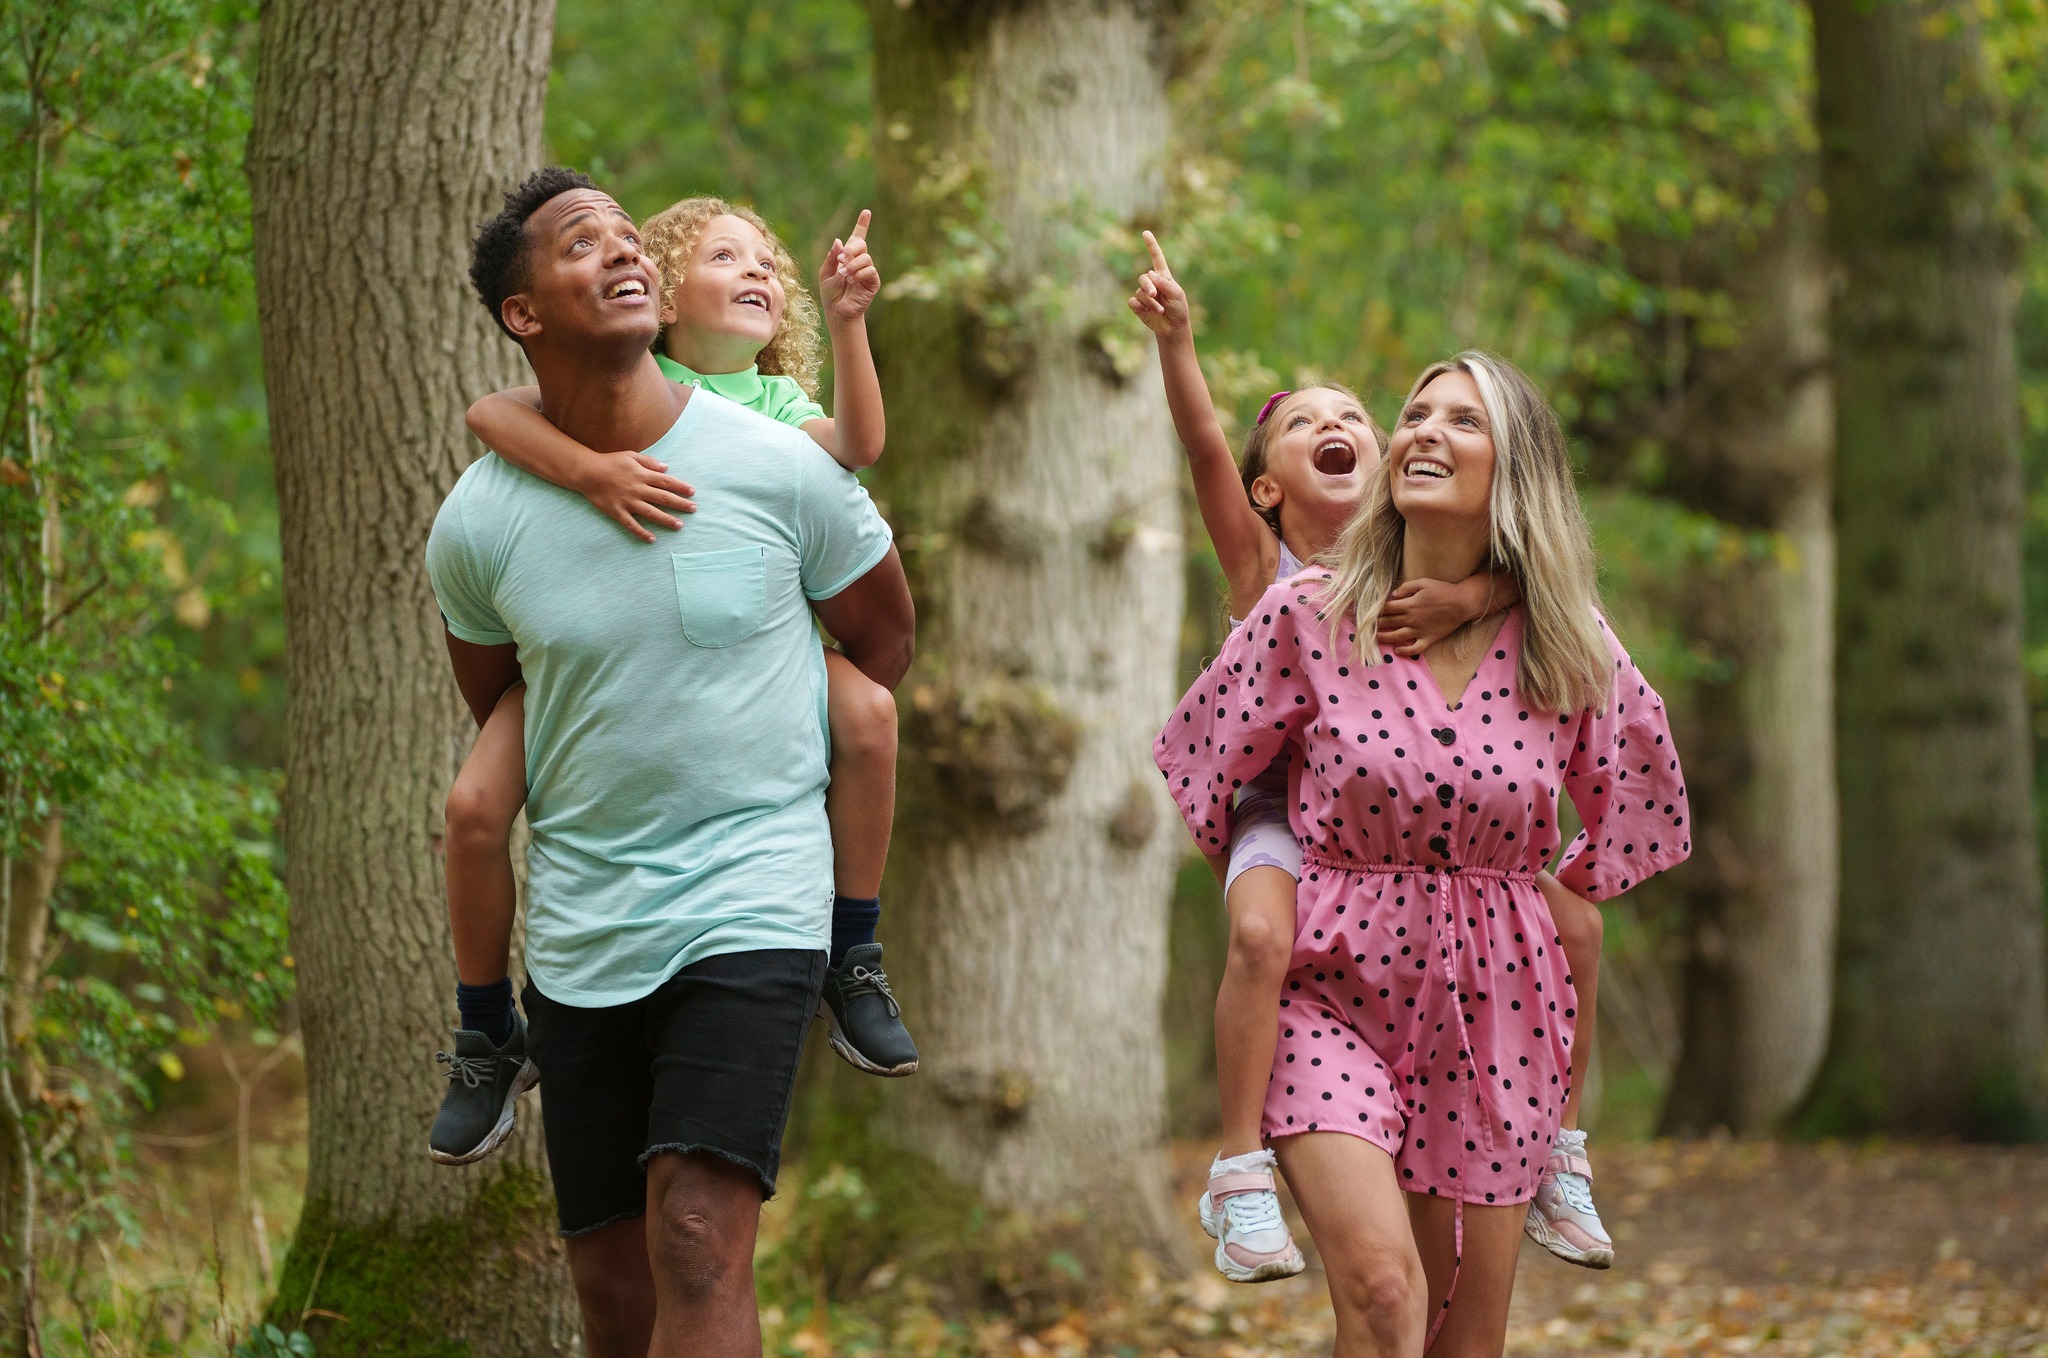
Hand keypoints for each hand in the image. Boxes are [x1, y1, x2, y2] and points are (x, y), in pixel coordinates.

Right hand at [578, 452, 696, 542]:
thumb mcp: (630, 455)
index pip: (666, 482)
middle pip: (663, 498)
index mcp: (641, 475)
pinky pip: (631, 525)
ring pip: (651, 513)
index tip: (692, 492)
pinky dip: (641, 532)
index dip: (681, 487)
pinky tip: (652, 539)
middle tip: (694, 509)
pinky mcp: (617, 512)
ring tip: (679, 525)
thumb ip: (649, 461)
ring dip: (666, 519)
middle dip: (680, 504)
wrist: (587, 471)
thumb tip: (667, 467)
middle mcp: (637, 489)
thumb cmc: (609, 462)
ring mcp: (627, 501)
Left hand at [819, 209, 879, 321]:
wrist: (837, 310)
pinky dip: (860, 273)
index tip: (866, 212)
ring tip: (844, 275)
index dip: (862, 224)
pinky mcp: (873, 282)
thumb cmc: (830, 292)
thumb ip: (831, 257)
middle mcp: (859, 261)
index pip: (857, 237)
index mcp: (847, 256)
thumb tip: (839, 241)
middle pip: (861, 244)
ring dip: (853, 264)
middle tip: (840, 260)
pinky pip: (870, 270)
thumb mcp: (825, 272)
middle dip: (850, 249)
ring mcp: (867, 271)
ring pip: (866, 257)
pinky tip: (852, 280)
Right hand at [1126, 230, 1190, 337]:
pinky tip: (1146, 312)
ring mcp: (1144, 294)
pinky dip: (1140, 307)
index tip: (1146, 233)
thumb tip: (1150, 274)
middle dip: (1148, 286)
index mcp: (1163, 277)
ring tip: (1159, 310)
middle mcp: (1152, 283)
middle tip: (1155, 295)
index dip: (1151, 246)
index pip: (1156, 258)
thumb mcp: (1178, 295)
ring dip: (1150, 302)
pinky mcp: (1138, 306)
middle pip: (1143, 278)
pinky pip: (1132, 302)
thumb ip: (1166, 284)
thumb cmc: (1179, 309)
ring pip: (1139, 292)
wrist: (1173, 327)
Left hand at [1377, 578, 1497, 655]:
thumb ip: (1406, 588)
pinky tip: (1397, 650)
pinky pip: (1415, 648)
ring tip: (1374, 639)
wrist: (1462, 603)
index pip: (1387, 609)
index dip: (1375, 610)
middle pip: (1389, 623)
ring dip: (1384, 638)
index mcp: (1409, 605)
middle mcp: (1412, 619)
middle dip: (1375, 625)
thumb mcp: (1423, 582)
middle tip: (1363, 627)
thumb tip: (1392, 595)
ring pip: (1397, 637)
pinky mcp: (1429, 638)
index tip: (1365, 612)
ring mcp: (1420, 630)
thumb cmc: (1443, 590)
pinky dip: (1405, 651)